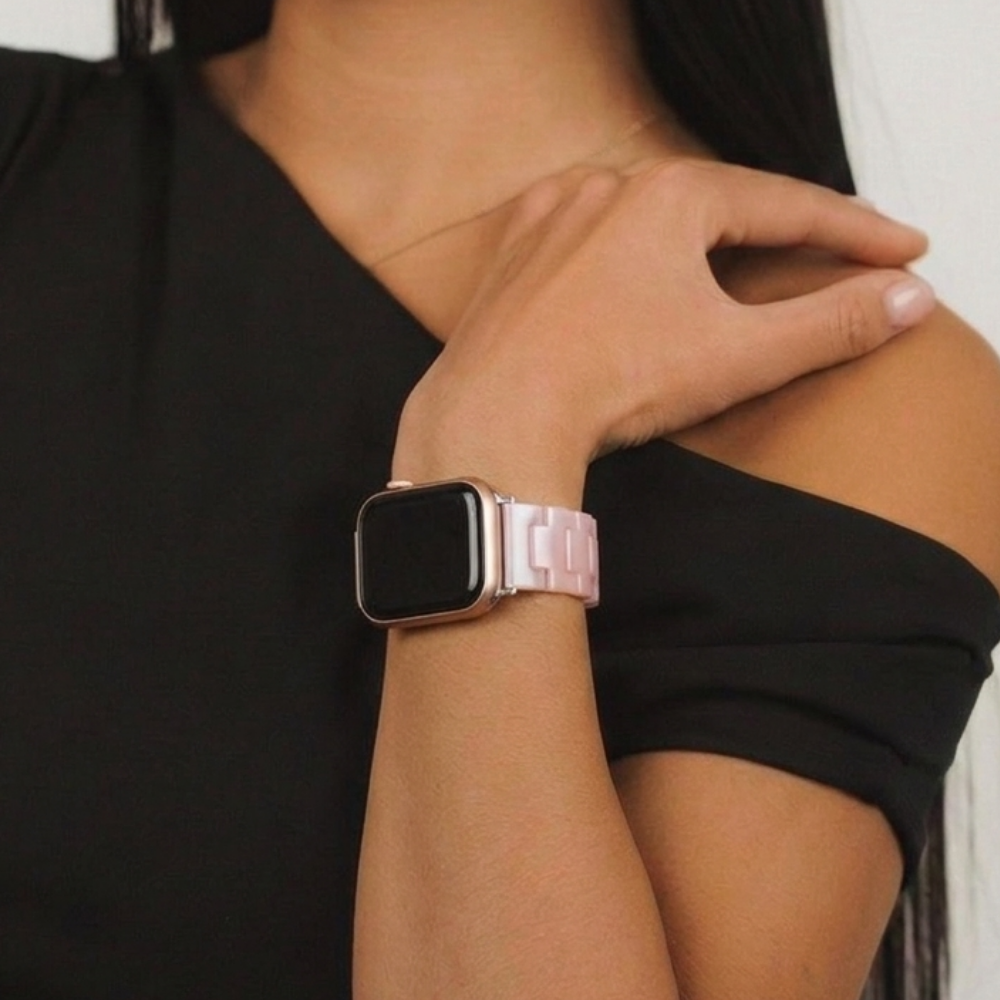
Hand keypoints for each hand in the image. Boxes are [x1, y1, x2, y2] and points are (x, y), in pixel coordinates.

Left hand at [394, 159, 932, 499]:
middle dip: (781, 230)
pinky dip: (628, 252)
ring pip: (650, 217)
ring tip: (744, 256)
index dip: (855, 231)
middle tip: (834, 252)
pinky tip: (635, 264)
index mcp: (671, 196)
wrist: (495, 417)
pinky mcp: (517, 252)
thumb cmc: (608, 382)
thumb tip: (905, 299)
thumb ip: (830, 324)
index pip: (788, 206)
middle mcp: (608, 187)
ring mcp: (554, 215)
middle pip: (720, 204)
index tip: (902, 252)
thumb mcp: (737, 355)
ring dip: (702, 237)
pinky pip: (590, 238)